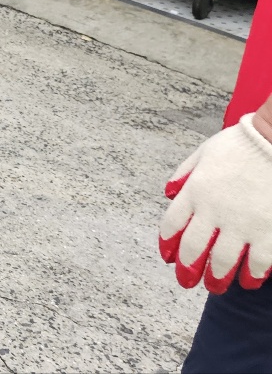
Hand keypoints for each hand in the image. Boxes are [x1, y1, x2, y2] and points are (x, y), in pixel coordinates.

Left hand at [159, 113, 271, 292]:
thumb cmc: (242, 143)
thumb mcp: (204, 152)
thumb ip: (185, 174)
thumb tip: (169, 193)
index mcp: (195, 191)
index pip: (172, 225)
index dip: (168, 244)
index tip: (168, 258)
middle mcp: (214, 211)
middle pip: (194, 250)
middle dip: (189, 270)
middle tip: (187, 282)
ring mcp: (243, 224)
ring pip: (223, 262)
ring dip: (217, 278)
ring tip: (216, 287)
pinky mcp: (269, 231)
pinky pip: (259, 262)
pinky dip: (252, 275)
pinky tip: (249, 281)